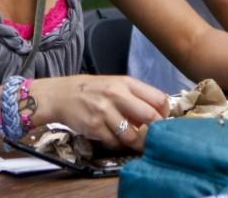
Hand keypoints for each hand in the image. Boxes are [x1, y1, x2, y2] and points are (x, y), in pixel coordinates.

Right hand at [33, 75, 168, 151]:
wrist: (61, 95)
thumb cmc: (94, 90)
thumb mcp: (116, 85)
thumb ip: (136, 96)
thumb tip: (156, 114)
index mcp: (127, 83)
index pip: (158, 98)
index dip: (165, 112)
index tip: (163, 120)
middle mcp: (117, 95)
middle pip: (150, 116)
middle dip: (156, 130)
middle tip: (156, 137)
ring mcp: (105, 112)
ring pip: (132, 134)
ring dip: (137, 142)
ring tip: (138, 143)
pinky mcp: (94, 127)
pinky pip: (114, 142)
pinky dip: (119, 145)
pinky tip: (118, 141)